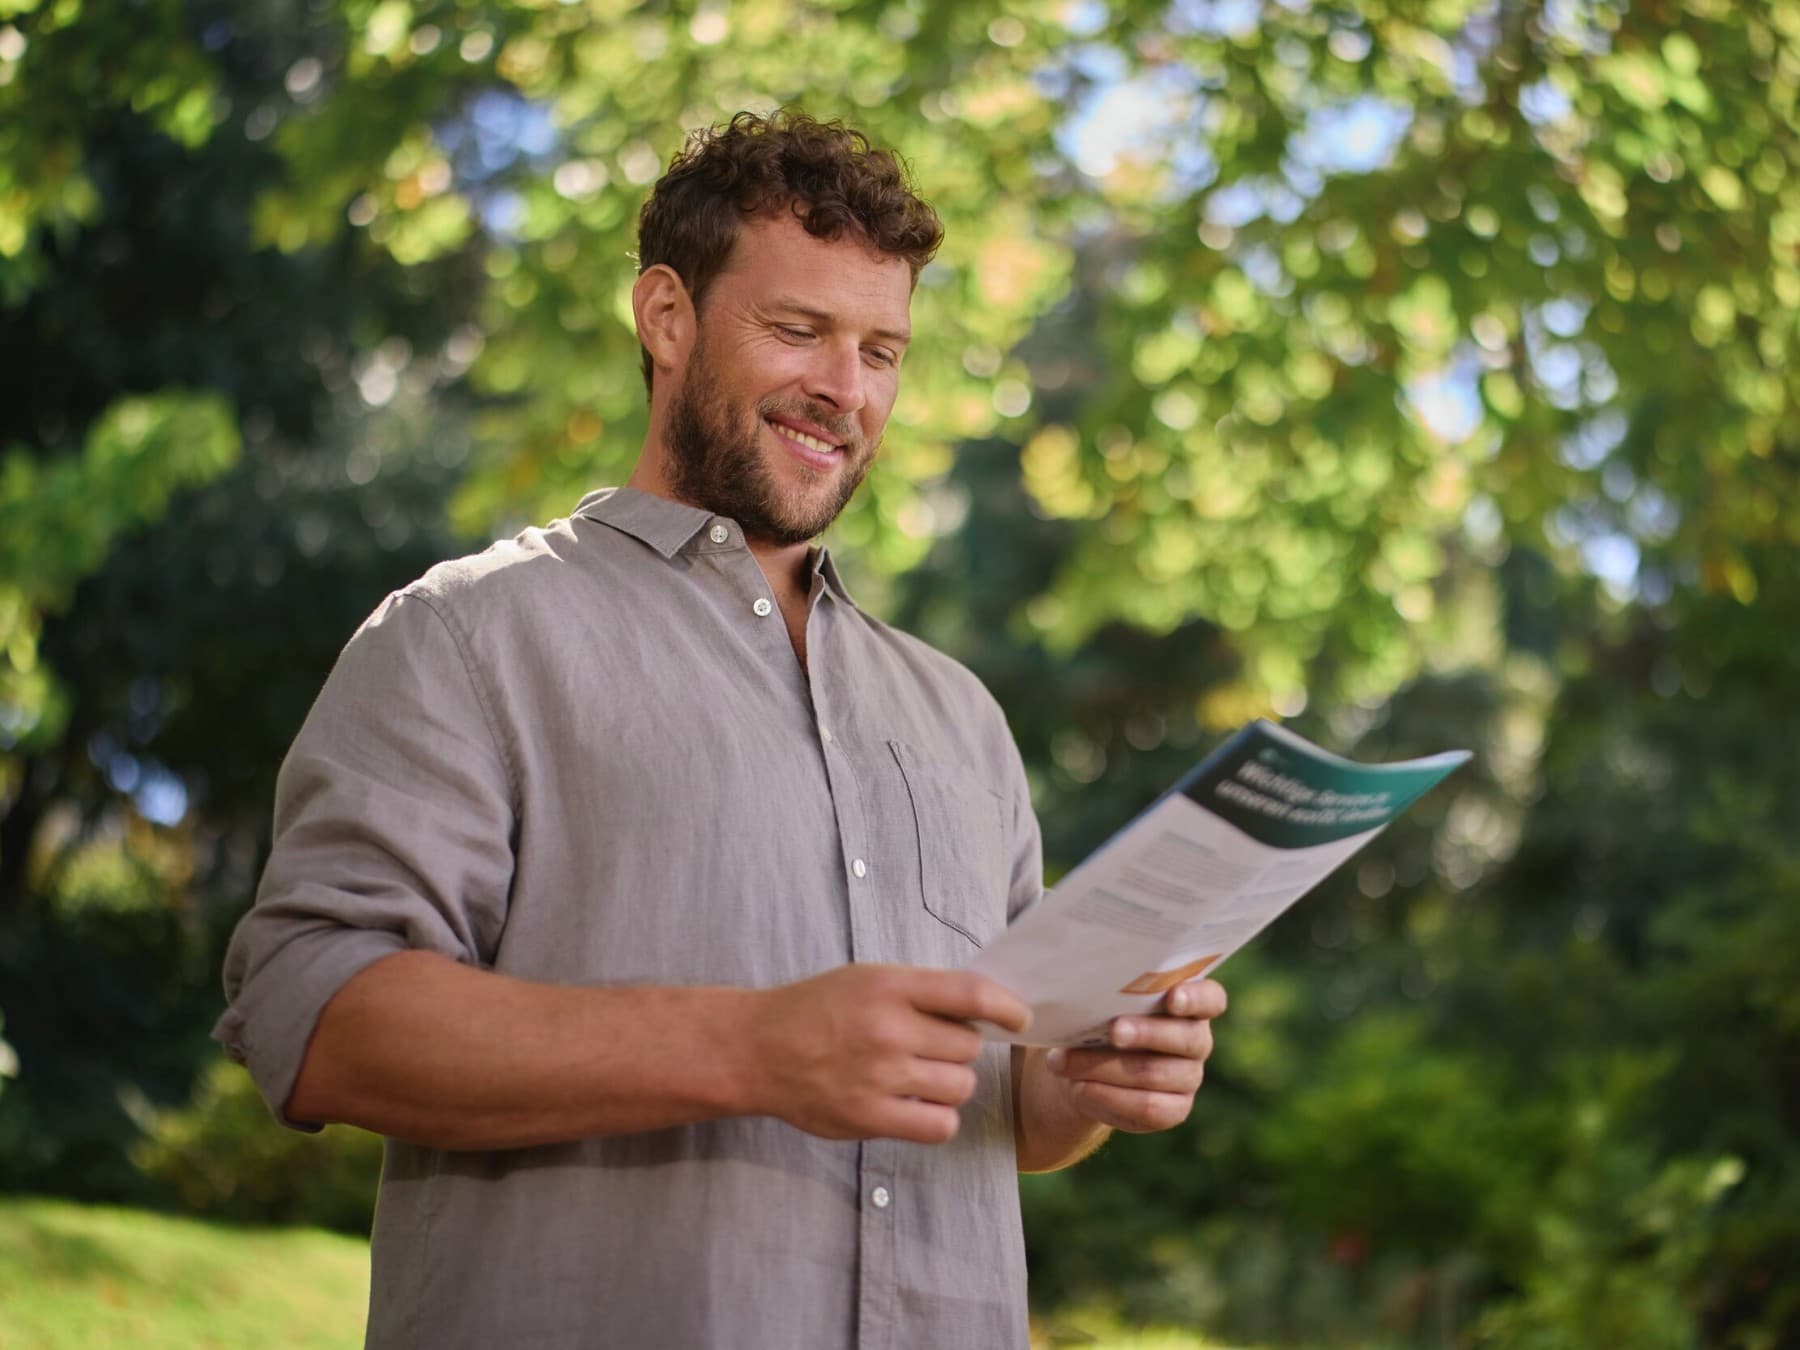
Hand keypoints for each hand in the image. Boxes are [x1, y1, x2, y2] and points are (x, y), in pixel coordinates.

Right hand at [744, 964, 1030, 1144]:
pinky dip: (937, 1118)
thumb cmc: (818, 1009)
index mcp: (889, 986)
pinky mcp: (869, 1118)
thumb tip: (987, 1007)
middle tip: (932, 1048)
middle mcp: (887, 1029)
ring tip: (921, 1076)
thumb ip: (921, 992)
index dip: (1006, 1006)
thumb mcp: (868, 979)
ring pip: (959, 1086)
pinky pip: (938, 1126)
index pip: (970, 993)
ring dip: (950, 1084)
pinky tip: (919, 1106)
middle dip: (960, 1048)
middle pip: (969, 1046)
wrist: (758, 1049)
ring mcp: (878, 1076)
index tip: (1018, 1017)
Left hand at [1043, 978, 1226, 1132]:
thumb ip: (1105, 995)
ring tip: (1065, 1062)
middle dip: (1145, 1033)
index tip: (1172, 997)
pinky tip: (1079, 1089)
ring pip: (1155, 1073)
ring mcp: (1189, 1076)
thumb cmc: (1094, 1019)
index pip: (1210, 998)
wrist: (1081, 1067)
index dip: (1195, 998)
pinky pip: (1147, 1107)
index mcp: (1189, 1003)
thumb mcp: (1098, 1002)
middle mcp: (1196, 1039)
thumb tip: (1080, 990)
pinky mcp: (1175, 1109)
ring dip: (1106, 1067)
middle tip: (1113, 1030)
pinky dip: (1108, 1097)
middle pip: (1184, 1037)